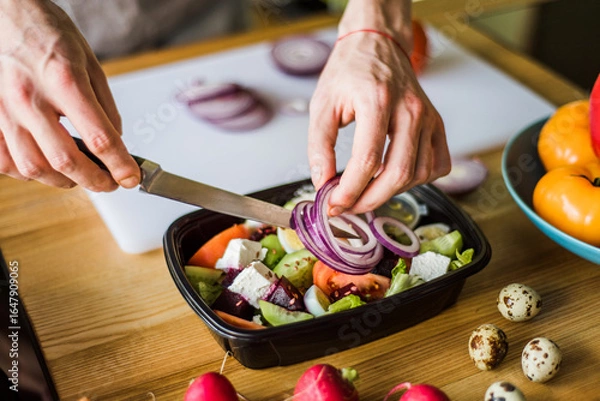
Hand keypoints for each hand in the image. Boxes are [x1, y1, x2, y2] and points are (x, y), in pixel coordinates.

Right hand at [0, 0, 139, 190]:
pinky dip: (27, 172)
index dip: (119, 164)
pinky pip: (5, 160)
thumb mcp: (92, 66)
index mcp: (65, 81)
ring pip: (33, 166)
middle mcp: (31, 98)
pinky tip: (45, 167)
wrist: (10, 16)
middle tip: (110, 182)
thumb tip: (116, 142)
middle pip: (65, 160)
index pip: (98, 137)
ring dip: (62, 180)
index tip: (131, 177)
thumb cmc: (51, 35)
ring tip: (80, 175)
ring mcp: (6, 110)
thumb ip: (106, 108)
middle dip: (94, 180)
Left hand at [308, 30, 450, 215]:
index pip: (368, 160)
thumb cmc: (349, 71)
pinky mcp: (437, 123)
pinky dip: (418, 180)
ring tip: (366, 190)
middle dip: (370, 200)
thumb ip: (319, 146)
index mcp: (378, 100)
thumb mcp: (322, 104)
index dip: (350, 190)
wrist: (378, 44)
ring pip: (419, 174)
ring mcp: (428, 117)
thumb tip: (323, 183)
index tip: (334, 204)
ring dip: (391, 192)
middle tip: (348, 207)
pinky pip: (437, 165)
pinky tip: (395, 177)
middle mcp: (410, 109)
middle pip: (398, 173)